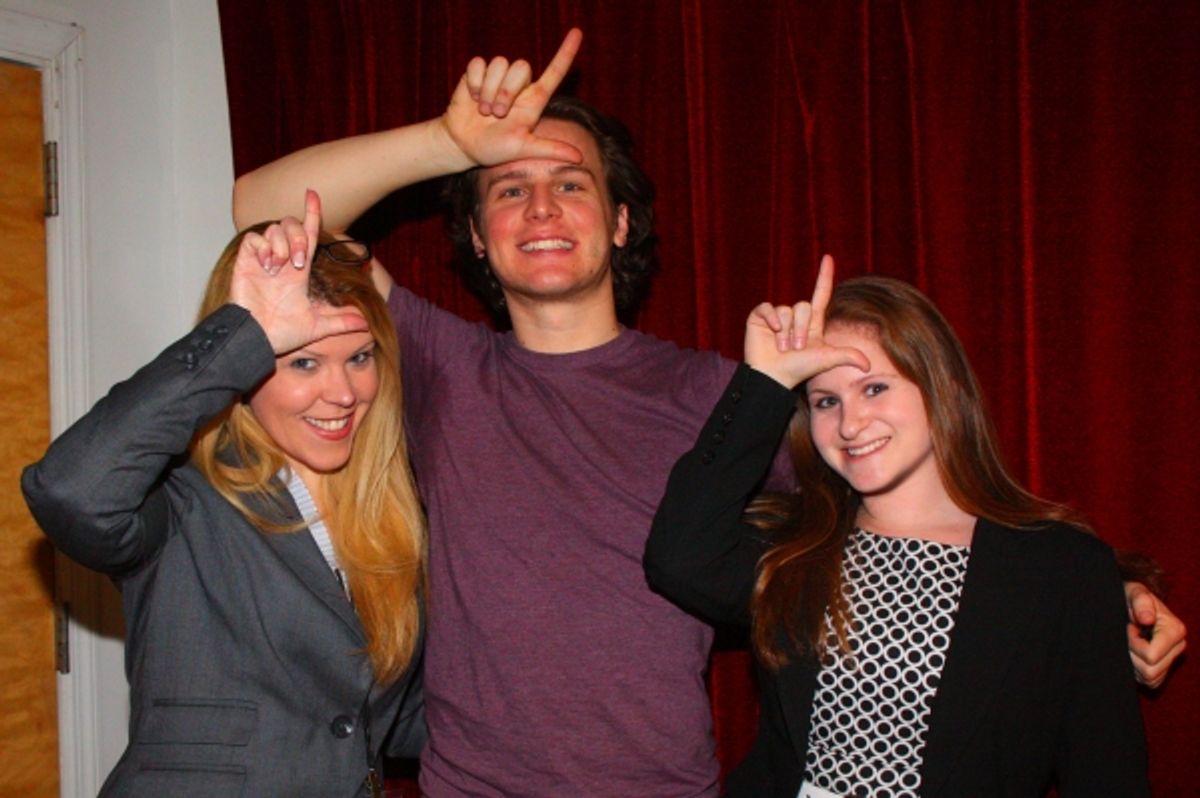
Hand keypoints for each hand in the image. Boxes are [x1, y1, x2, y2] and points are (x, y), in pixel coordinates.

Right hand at [230, 189, 368, 353]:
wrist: (257, 341)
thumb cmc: (282, 334)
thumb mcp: (317, 327)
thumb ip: (339, 322)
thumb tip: (365, 324)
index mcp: (298, 270)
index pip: (308, 235)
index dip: (311, 213)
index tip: (312, 194)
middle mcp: (281, 260)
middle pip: (291, 225)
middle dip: (298, 236)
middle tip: (298, 262)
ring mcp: (262, 259)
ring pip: (274, 228)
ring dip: (282, 245)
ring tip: (278, 267)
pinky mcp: (245, 261)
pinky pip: (255, 238)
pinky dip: (264, 248)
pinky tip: (266, 266)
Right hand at [441, 28, 583, 166]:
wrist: (464, 146)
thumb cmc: (496, 149)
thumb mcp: (524, 149)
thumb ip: (550, 149)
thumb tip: (579, 158)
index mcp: (534, 99)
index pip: (554, 72)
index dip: (566, 52)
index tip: (577, 33)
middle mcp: (518, 85)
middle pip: (521, 66)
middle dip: (506, 91)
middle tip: (497, 114)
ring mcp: (497, 77)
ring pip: (499, 64)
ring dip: (488, 91)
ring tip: (483, 111)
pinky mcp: (477, 73)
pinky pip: (478, 64)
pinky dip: (474, 83)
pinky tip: (471, 98)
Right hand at [745, 255, 869, 388]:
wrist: (774, 377)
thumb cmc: (799, 369)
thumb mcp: (826, 360)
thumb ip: (848, 356)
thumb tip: (869, 366)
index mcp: (812, 323)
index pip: (821, 293)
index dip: (825, 276)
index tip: (828, 258)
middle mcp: (795, 317)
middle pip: (803, 306)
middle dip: (800, 329)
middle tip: (796, 349)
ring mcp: (777, 317)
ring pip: (786, 310)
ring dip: (785, 332)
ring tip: (782, 348)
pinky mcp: (760, 318)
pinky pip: (768, 308)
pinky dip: (771, 319)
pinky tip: (771, 332)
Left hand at [1125, 581, 1186, 688]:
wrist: (1136, 604)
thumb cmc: (1134, 598)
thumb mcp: (1134, 593)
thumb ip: (1141, 602)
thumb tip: (1147, 619)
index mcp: (1176, 631)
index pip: (1151, 655)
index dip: (1134, 644)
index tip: (1130, 628)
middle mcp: (1178, 647)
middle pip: (1150, 670)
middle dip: (1133, 655)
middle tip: (1129, 638)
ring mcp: (1172, 659)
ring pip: (1149, 678)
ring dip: (1134, 663)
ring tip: (1131, 644)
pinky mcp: (1164, 668)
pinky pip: (1150, 682)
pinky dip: (1137, 670)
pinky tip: (1134, 654)